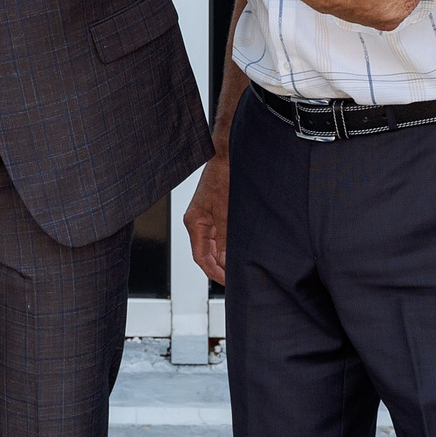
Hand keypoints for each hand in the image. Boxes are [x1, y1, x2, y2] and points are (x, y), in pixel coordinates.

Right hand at [183, 151, 230, 283]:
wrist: (230, 155)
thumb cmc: (224, 175)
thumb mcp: (226, 211)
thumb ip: (225, 238)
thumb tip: (226, 262)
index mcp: (194, 222)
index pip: (201, 257)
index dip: (214, 272)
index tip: (228, 281)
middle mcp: (199, 222)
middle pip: (207, 254)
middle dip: (221, 267)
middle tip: (237, 278)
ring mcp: (208, 218)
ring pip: (215, 246)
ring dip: (226, 257)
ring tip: (240, 267)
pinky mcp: (217, 213)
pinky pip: (221, 236)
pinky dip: (229, 245)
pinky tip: (240, 250)